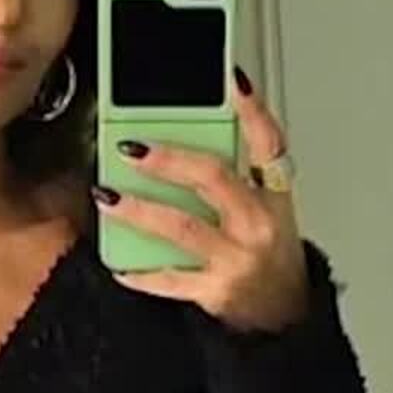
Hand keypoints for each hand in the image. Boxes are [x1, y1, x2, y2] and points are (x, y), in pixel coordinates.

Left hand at [94, 67, 309, 332]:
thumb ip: (233, 172)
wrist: (284, 311)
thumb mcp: (266, 206)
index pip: (269, 143)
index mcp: (273, 194)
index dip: (253, 110)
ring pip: (182, 228)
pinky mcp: (215, 291)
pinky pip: (170, 279)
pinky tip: (117, 263)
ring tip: (108, 196)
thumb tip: (182, 134)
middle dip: (169, 160)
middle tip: (131, 146)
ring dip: (140, 210)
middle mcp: (256, 223)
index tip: (231, 81)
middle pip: (213, 179)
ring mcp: (236, 258)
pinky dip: (141, 273)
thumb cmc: (269, 250)